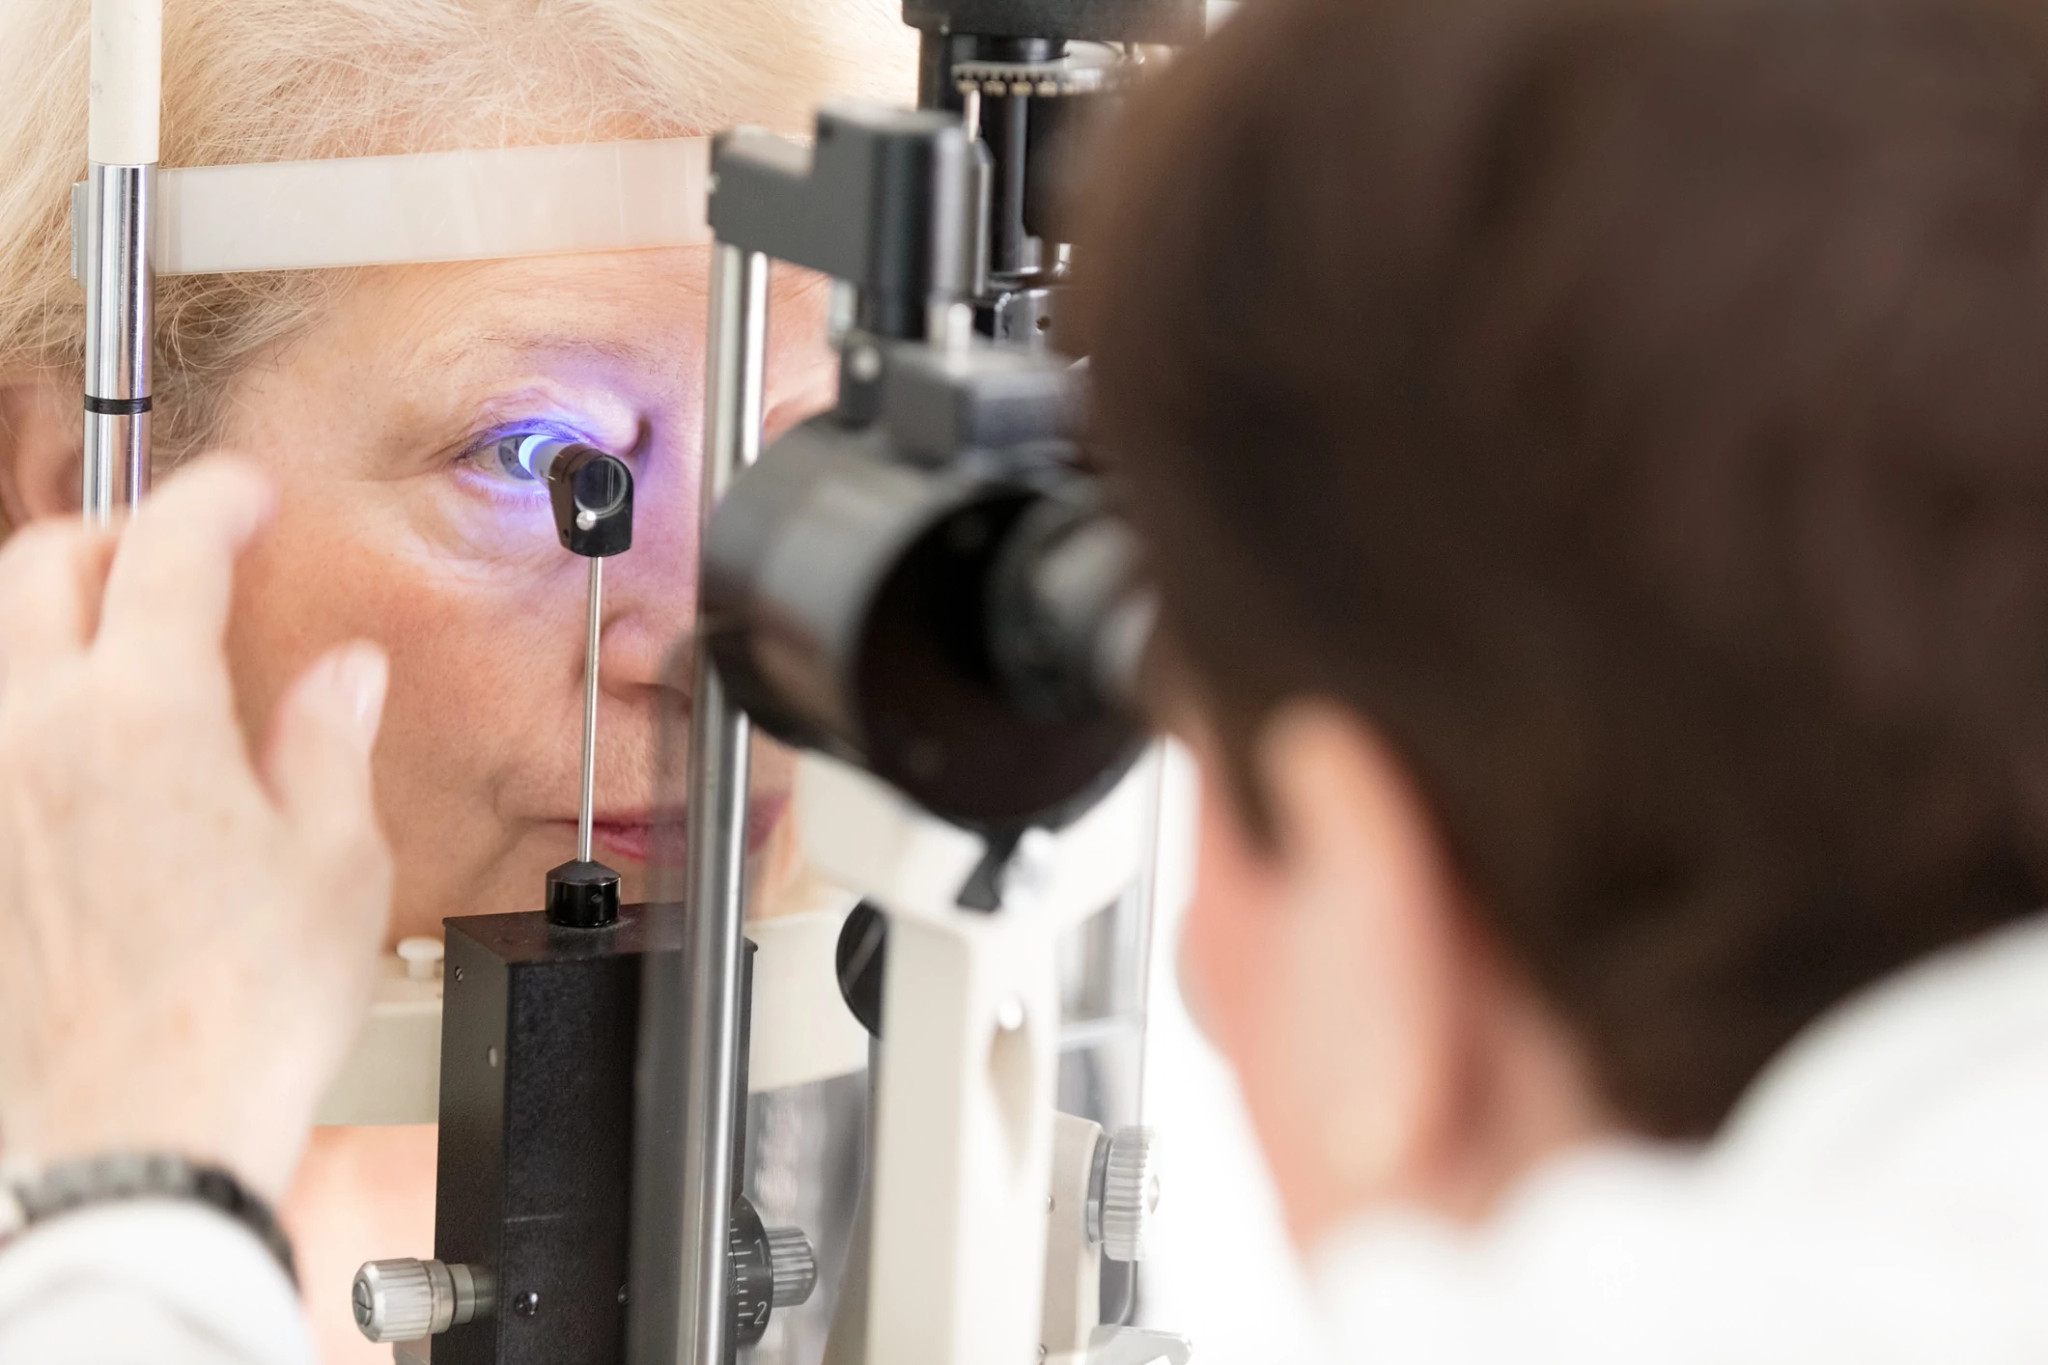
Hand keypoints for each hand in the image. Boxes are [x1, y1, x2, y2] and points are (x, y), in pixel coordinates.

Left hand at [0, 458, 392, 1201]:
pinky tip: (85, 747)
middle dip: (114, 533)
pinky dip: (35, 702)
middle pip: (42, 566)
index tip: (247, 496)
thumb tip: (341, 677)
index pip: (168, 550)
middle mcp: (39, 735)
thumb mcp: (335, 864)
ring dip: (58, 612)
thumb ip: (327, 743)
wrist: (140, 1134)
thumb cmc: (242, 1012)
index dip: (215, 499)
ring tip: (123, 639)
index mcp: (145, 717)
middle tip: (180, 552)